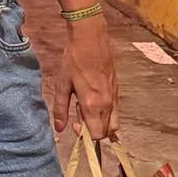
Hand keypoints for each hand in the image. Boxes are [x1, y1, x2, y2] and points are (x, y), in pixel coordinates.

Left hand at [53, 14, 117, 138]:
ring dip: (102, 123)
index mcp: (93, 105)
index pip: (97, 135)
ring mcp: (115, 98)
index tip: (76, 125)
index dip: (86, 135)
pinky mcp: (117, 91)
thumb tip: (59, 128)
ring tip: (87, 108)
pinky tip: (94, 100)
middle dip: (94, 130)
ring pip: (114, 123)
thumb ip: (61, 109)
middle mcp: (108, 105)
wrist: (90, 41)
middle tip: (80, 115)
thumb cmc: (74, 61)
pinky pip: (116, 111)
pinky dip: (107, 114)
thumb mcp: (62, 85)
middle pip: (107, 132)